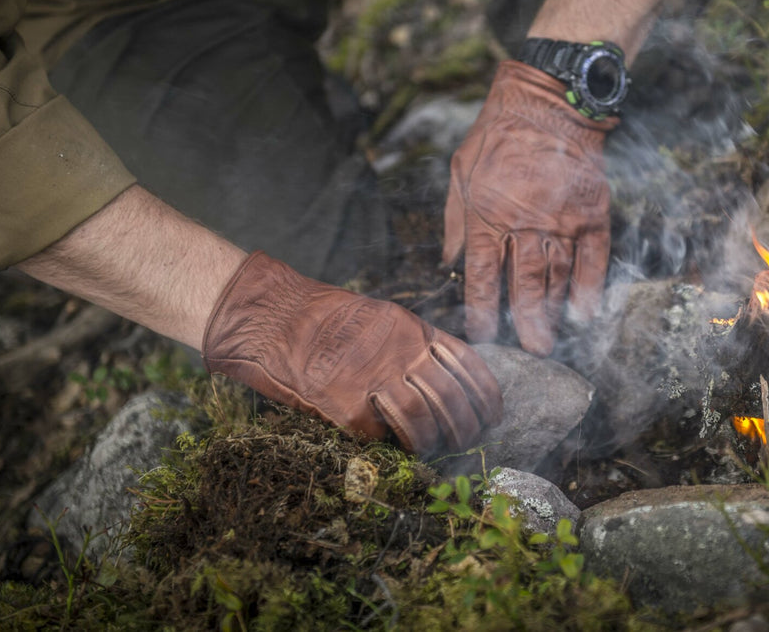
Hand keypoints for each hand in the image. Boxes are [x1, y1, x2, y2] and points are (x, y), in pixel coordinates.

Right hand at [202, 251, 501, 454]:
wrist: (273, 318)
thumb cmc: (326, 318)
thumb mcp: (384, 318)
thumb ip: (415, 345)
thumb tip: (445, 379)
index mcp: (415, 330)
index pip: (468, 365)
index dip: (487, 395)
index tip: (495, 415)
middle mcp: (402, 353)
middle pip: (452, 398)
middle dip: (467, 427)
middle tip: (469, 442)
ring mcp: (375, 380)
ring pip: (424, 422)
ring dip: (434, 443)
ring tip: (435, 451)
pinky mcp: (346, 407)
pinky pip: (381, 435)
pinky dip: (391, 445)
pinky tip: (393, 446)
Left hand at [444, 60, 614, 355]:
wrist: (548, 100)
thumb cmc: (498, 134)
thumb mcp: (461, 170)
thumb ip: (457, 219)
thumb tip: (449, 259)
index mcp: (488, 215)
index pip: (485, 276)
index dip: (483, 310)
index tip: (483, 334)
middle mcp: (526, 224)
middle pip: (525, 286)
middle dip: (525, 323)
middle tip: (529, 351)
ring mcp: (561, 220)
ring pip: (558, 277)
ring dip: (554, 312)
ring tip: (551, 338)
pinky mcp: (592, 211)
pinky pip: (593, 258)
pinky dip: (591, 287)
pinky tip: (586, 312)